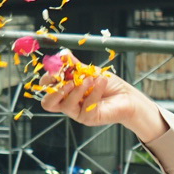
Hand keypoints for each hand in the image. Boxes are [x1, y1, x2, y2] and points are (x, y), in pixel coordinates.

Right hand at [39, 69, 167, 141]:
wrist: (127, 96)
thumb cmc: (108, 84)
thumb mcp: (90, 71)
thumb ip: (75, 65)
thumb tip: (63, 55)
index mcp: (65, 91)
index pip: (47, 88)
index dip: (48, 79)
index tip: (57, 69)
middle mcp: (68, 103)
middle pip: (47, 103)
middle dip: (56, 90)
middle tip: (68, 79)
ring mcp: (77, 112)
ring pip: (65, 105)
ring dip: (78, 89)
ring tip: (90, 79)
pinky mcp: (89, 118)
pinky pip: (85, 106)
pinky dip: (94, 92)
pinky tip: (102, 83)